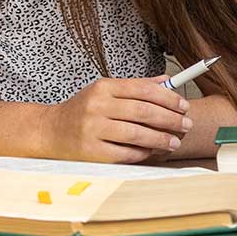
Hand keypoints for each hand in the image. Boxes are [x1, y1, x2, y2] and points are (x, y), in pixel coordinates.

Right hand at [43, 77, 192, 162]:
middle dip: (171, 119)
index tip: (184, 106)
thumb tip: (167, 82)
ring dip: (161, 139)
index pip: (143, 89)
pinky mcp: (92, 151)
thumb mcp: (104, 92)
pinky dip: (144, 153)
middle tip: (186, 125)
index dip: (169, 98)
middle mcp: (96, 106)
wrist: (50, 131)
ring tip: (174, 142)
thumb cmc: (82, 111)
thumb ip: (135, 87)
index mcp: (102, 88)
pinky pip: (127, 153)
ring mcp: (93, 129)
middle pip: (144, 111)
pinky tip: (153, 151)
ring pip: (138, 134)